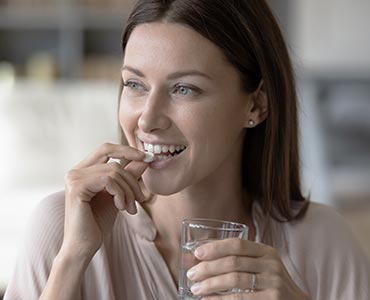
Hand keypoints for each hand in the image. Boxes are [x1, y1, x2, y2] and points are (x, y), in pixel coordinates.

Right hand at [61, 143, 147, 260]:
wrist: (84, 247)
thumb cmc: (98, 223)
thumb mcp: (118, 195)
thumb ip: (128, 176)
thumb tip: (143, 159)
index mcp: (83, 171)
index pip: (106, 149)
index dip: (127, 150)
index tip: (146, 157)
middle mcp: (75, 171)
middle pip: (114, 162)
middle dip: (132, 180)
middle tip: (141, 199)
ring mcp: (74, 178)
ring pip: (114, 172)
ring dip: (128, 191)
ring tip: (130, 208)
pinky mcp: (77, 187)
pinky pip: (109, 181)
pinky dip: (121, 194)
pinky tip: (121, 208)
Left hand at [186, 238, 309, 299]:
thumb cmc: (270, 283)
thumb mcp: (260, 266)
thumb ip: (238, 260)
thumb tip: (198, 258)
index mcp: (266, 251)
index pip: (237, 244)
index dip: (215, 247)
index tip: (197, 253)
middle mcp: (271, 264)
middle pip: (233, 262)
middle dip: (208, 268)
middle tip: (191, 274)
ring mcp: (273, 282)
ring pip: (235, 280)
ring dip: (211, 284)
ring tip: (196, 289)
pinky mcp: (272, 299)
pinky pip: (241, 298)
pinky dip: (221, 299)